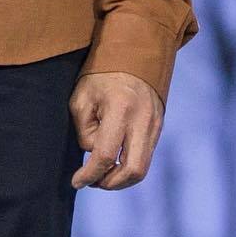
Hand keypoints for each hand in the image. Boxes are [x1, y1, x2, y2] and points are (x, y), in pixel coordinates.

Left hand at [69, 71, 164, 189]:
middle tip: (93, 181)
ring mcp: (155, 124)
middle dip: (111, 183)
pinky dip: (129, 164)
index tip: (76, 181)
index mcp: (121, 110)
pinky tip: (115, 160)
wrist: (135, 52)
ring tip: (102, 173)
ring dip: (121, 178)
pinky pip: (146, 155)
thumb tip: (93, 152)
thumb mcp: (82, 98)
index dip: (89, 174)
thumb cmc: (102, 74)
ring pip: (142, 168)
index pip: (106, 156)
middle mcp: (143, 120)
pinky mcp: (159, 126)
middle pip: (133, 171)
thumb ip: (85, 130)